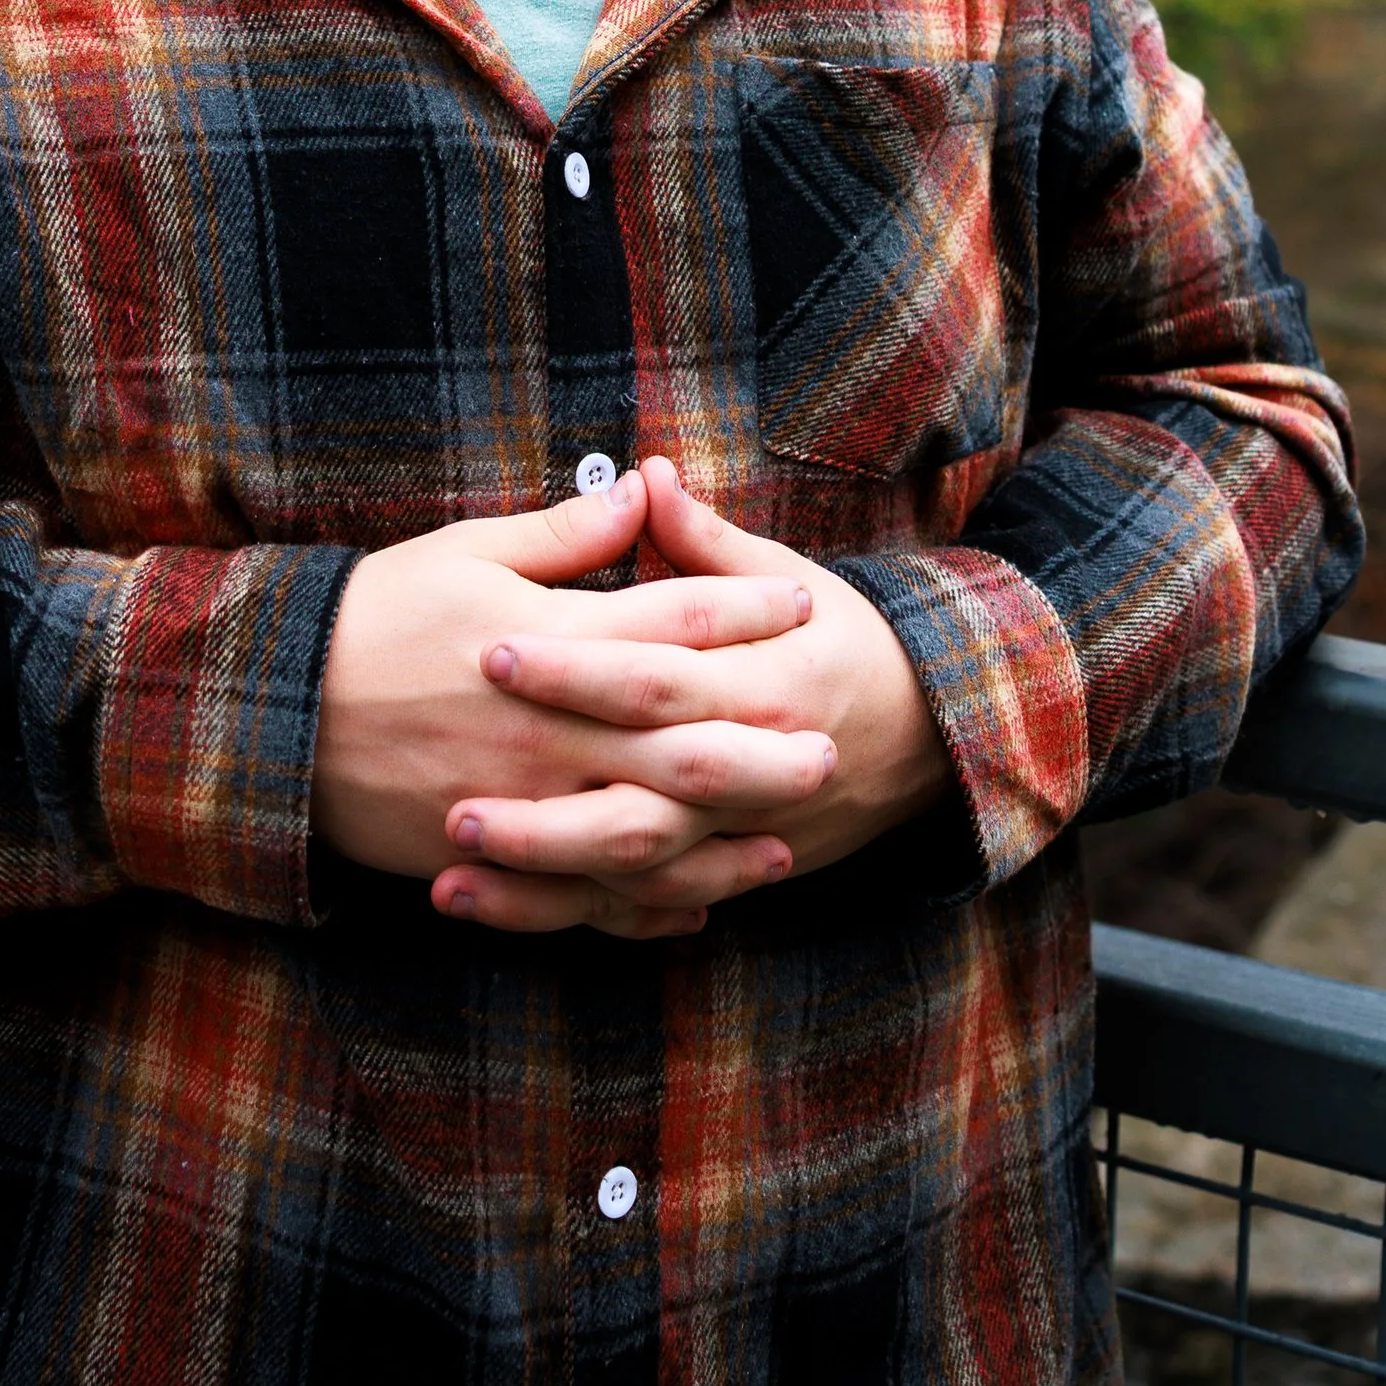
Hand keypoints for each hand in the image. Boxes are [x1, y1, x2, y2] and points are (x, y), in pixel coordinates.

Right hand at [313, 470, 831, 935]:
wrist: (275, 714)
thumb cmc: (375, 616)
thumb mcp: (466, 553)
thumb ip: (565, 535)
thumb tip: (643, 494)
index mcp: (552, 641)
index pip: (674, 624)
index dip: (745, 611)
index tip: (799, 606)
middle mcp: (553, 731)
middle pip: (686, 743)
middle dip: (765, 747)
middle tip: (831, 748)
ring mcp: (529, 805)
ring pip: (652, 838)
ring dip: (725, 842)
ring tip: (786, 838)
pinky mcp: (497, 859)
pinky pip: (588, 898)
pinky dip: (648, 908)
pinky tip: (695, 904)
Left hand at [432, 456, 948, 932]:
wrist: (934, 734)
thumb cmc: (848, 642)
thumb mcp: (792, 582)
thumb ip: (708, 542)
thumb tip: (646, 473)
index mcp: (764, 686)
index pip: (656, 679)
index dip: (574, 670)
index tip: (491, 650)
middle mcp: (753, 771)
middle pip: (640, 796)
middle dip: (543, 800)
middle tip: (453, 791)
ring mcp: (740, 835)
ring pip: (635, 868)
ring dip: (542, 869)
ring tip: (451, 851)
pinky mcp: (728, 874)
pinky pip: (641, 908)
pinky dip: (569, 911)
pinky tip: (485, 901)